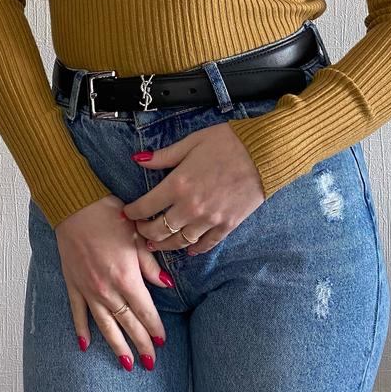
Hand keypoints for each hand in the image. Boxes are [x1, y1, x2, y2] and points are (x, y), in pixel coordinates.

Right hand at [54, 194, 174, 370]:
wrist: (75, 206)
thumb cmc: (109, 216)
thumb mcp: (137, 237)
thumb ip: (151, 265)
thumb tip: (167, 285)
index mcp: (126, 277)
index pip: (144, 311)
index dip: (154, 328)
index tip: (162, 341)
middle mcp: (106, 289)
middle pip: (127, 323)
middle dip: (140, 344)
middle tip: (150, 362)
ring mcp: (87, 289)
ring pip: (104, 324)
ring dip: (116, 345)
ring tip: (126, 363)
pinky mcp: (72, 284)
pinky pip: (77, 313)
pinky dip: (81, 329)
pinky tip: (85, 345)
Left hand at [123, 123, 265, 254]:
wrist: (263, 153)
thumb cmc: (228, 142)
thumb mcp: (191, 142)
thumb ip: (163, 156)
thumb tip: (138, 159)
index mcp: (178, 184)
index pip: (146, 206)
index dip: (132, 212)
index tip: (127, 213)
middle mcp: (190, 207)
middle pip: (159, 229)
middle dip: (144, 232)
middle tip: (139, 230)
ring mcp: (209, 219)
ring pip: (179, 241)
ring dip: (165, 244)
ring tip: (157, 243)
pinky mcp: (227, 225)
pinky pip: (205, 244)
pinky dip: (194, 249)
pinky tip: (187, 249)